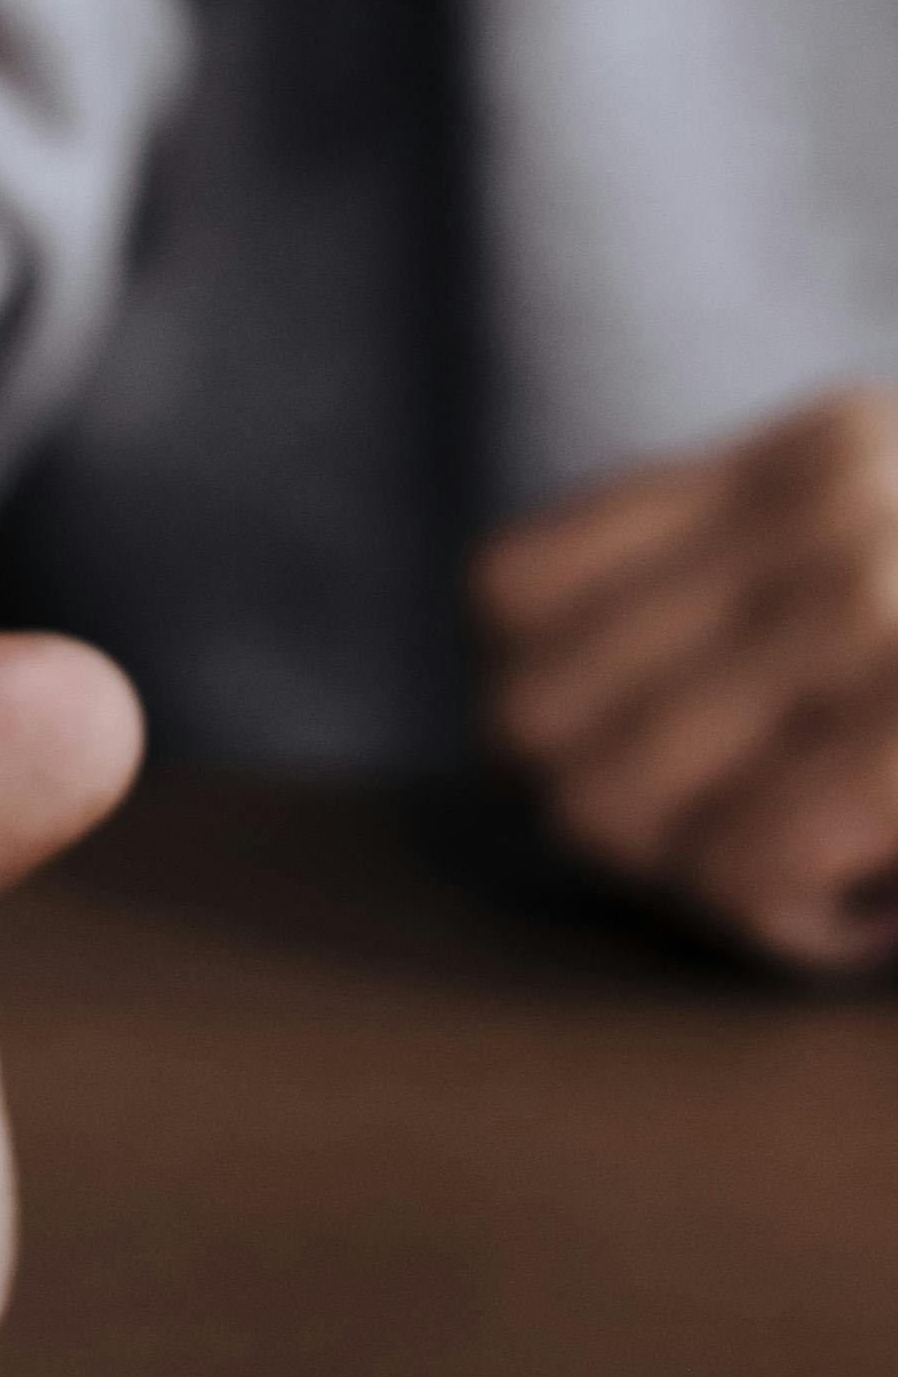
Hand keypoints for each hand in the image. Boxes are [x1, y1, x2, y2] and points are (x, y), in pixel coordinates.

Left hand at [477, 387, 897, 974]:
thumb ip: (754, 591)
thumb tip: (542, 721)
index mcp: (804, 457)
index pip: (514, 594)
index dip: (557, 706)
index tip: (673, 753)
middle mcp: (823, 506)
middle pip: (531, 715)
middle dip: (615, 812)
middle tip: (746, 836)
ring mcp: (871, 604)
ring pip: (610, 801)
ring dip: (694, 880)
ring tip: (817, 879)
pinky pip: (743, 859)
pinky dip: (780, 917)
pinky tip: (862, 919)